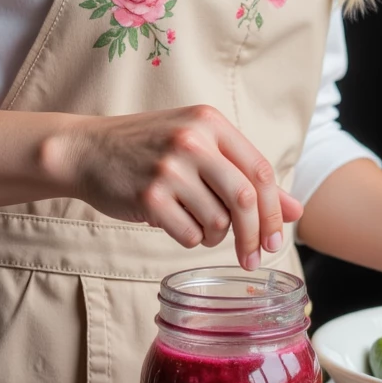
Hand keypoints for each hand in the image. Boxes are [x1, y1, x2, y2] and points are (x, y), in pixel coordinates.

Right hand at [53, 105, 301, 269]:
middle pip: (244, 200)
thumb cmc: (149, 149)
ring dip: (212, 236)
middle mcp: (192, 141)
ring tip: (194, 223)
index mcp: (210, 123)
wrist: (86, 150)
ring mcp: (169, 168)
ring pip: (216, 223)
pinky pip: (188, 235)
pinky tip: (173, 222)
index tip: (276, 240)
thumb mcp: (199, 148)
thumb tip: (295, 210)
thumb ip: (245, 175)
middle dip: (254, 237)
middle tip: (253, 259)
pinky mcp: (148, 196)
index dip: (274, 211)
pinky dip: (188, 239)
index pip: (260, 172)